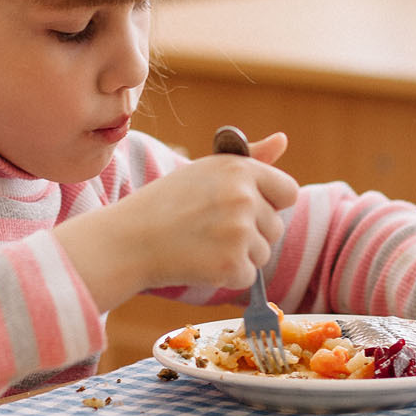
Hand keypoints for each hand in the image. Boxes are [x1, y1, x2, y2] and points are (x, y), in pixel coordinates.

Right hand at [55, 132, 297, 310]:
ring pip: (263, 254)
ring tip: (202, 245)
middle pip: (275, 227)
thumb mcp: (206, 171)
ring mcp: (238, 231)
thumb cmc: (166, 203)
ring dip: (238, 256)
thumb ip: (251, 159)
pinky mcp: (231, 264)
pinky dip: (226, 277)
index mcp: (239, 168)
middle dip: (250, 234)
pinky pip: (248, 277)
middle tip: (209, 229)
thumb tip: (283, 139)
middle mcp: (243, 196)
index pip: (287, 191)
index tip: (241, 209)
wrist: (128, 240)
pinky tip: (199, 263)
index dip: (267, 203)